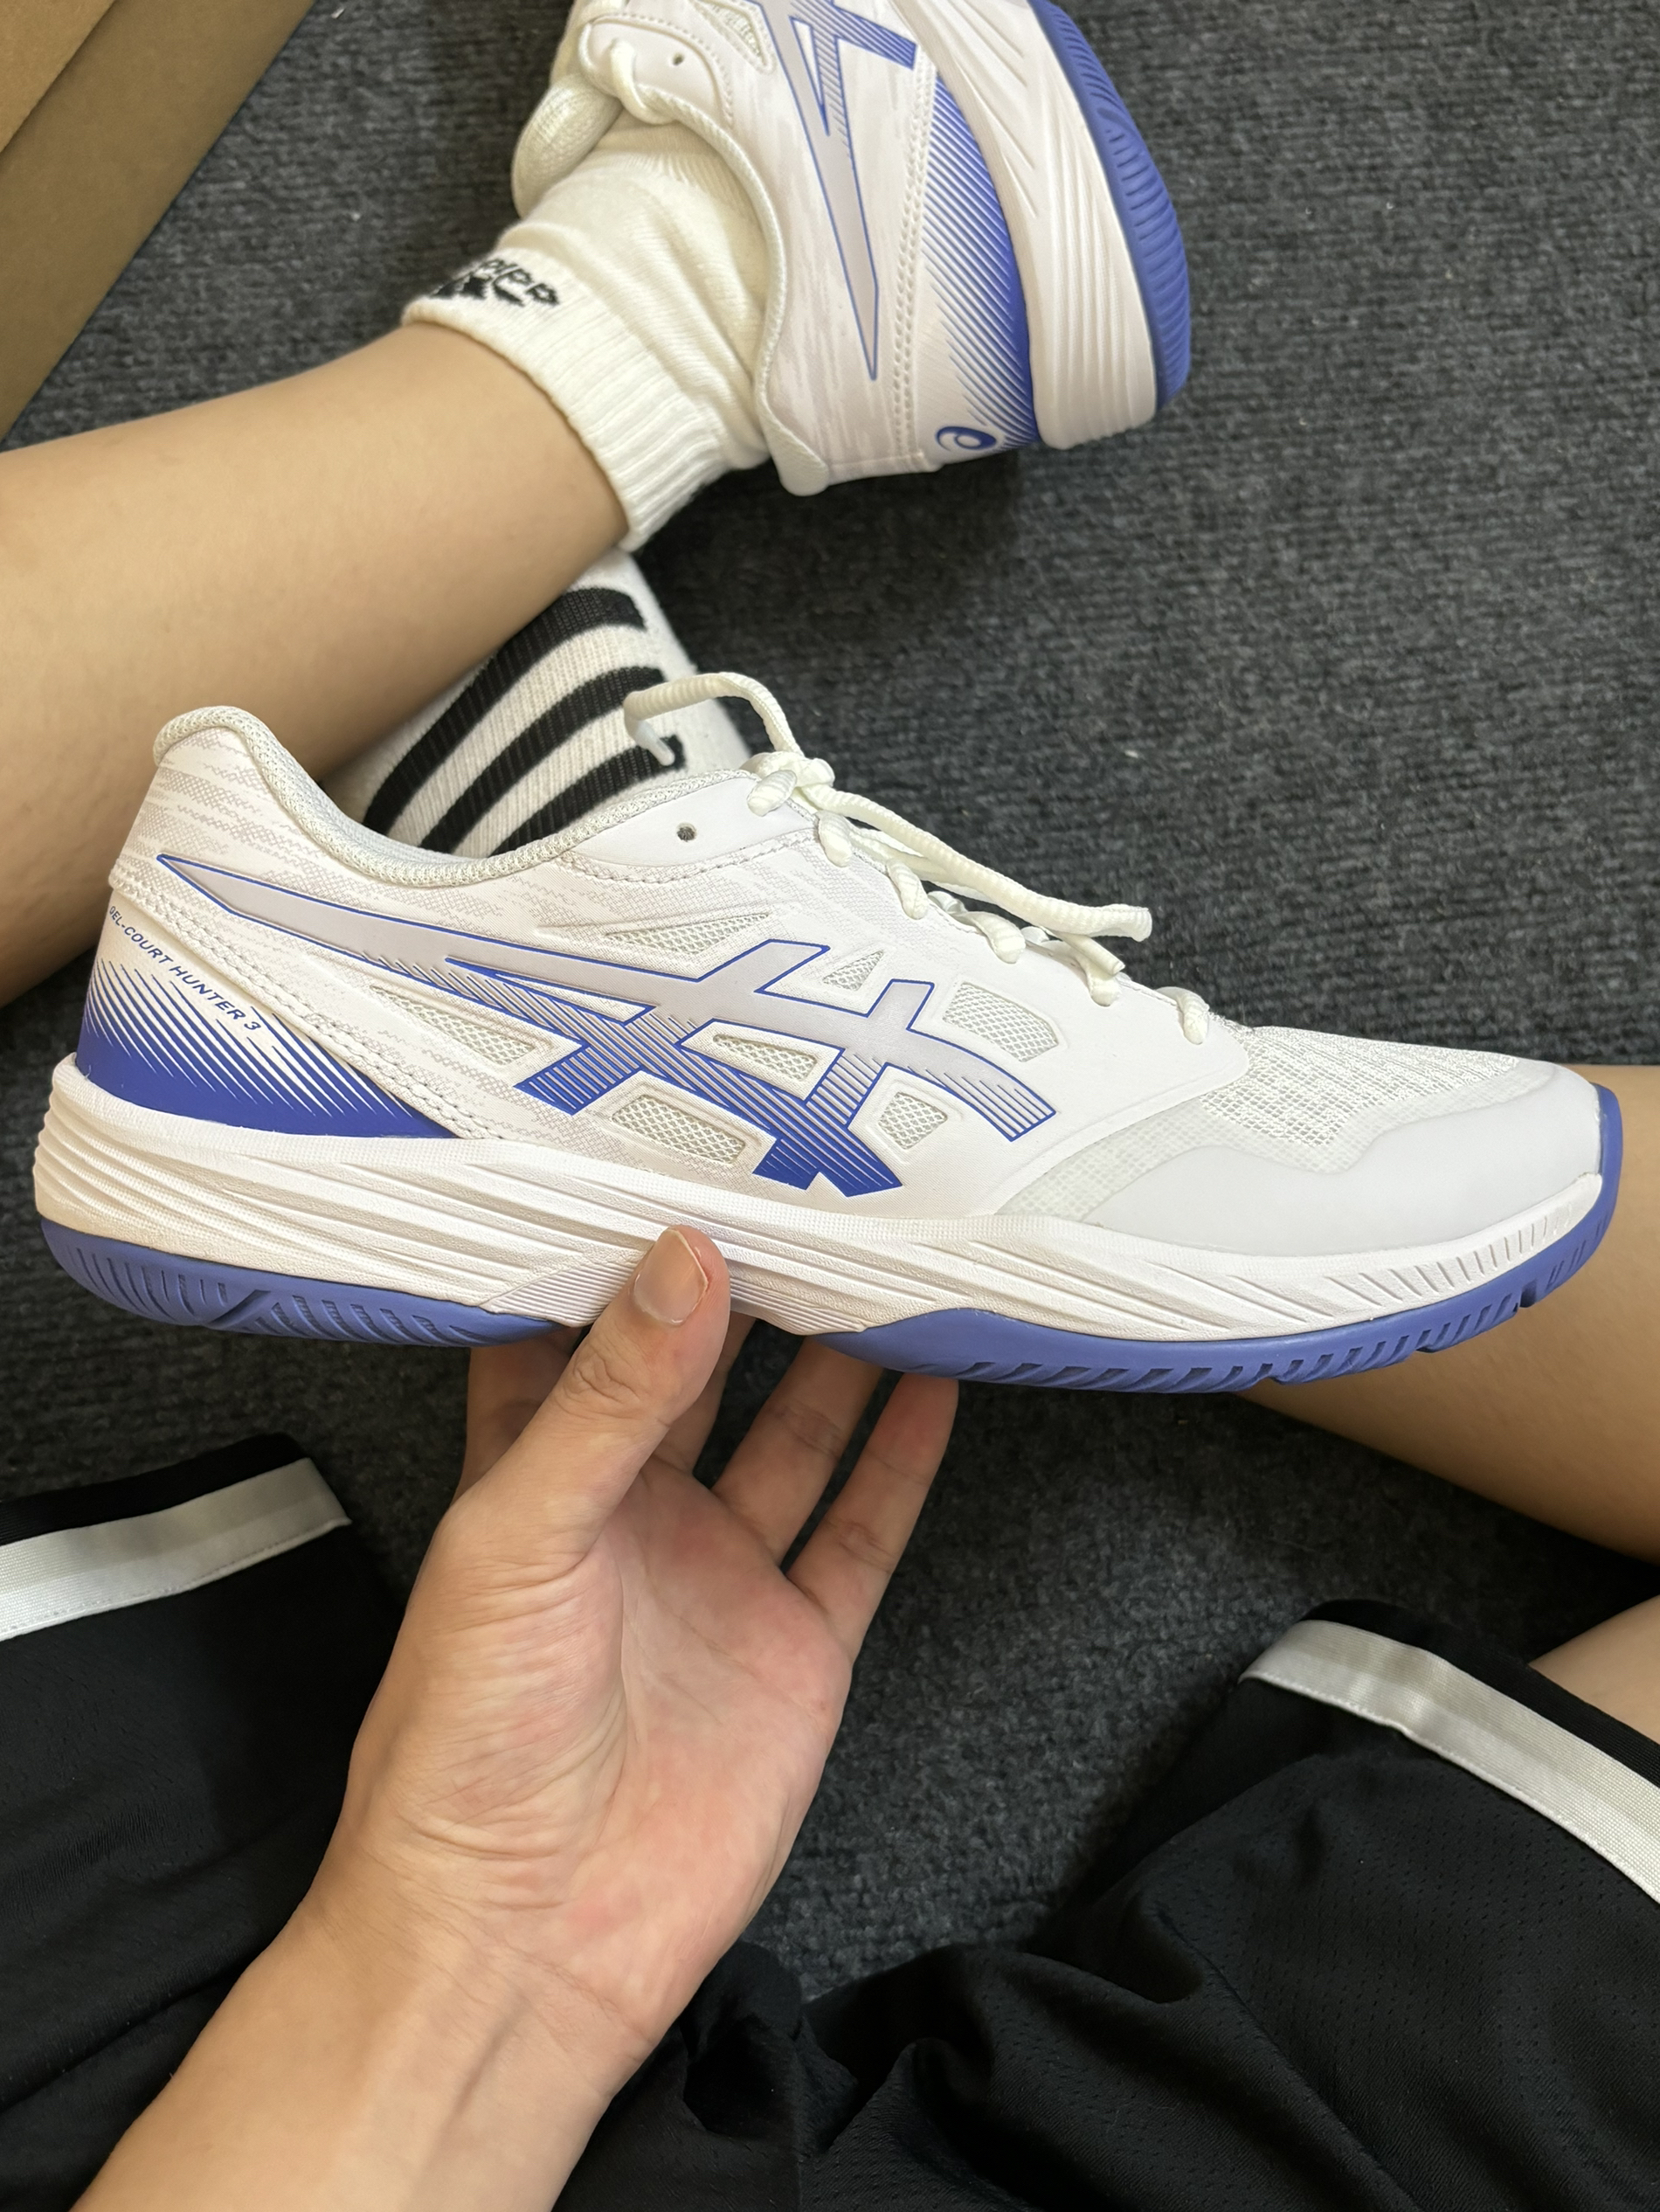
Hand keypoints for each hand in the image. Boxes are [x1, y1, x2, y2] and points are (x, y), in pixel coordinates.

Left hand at [323, 1225, 954, 2075]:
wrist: (525, 1938)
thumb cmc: (465, 1745)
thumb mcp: (519, 1539)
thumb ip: (608, 1401)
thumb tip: (681, 1259)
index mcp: (531, 1480)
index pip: (577, 1336)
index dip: (620, 1253)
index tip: (671, 1157)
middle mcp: (629, 1517)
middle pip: (701, 1374)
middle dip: (747, 1287)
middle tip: (804, 1190)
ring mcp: (718, 1579)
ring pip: (794, 1438)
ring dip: (836, 1359)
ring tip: (884, 1262)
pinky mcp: (793, 1647)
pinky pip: (859, 1533)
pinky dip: (900, 1462)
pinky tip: (931, 1389)